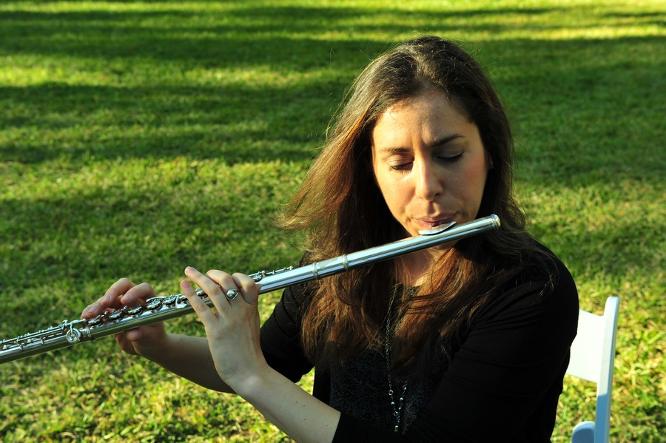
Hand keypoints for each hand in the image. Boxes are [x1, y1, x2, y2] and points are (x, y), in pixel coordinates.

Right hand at [81, 278, 167, 356]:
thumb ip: (143, 334)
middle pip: (122, 287)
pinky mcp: (110, 315)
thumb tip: (133, 334)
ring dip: (97, 305)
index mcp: (149, 300)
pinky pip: (99, 310)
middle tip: (104, 303)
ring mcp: (121, 305)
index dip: (135, 292)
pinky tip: (85, 318)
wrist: (147, 346)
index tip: (126, 301)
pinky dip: (92, 313)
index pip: (143, 288)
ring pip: (108, 299)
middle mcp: (134, 298)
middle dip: (112, 293)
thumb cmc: (153, 338)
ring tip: (89, 315)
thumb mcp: (151, 337)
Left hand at [181, 266, 267, 392]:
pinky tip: (183, 286)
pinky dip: (190, 294)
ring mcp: (228, 319)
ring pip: (213, 289)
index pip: (248, 282)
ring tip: (188, 271)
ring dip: (198, 277)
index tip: (226, 278)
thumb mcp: (253, 327)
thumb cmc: (249, 353)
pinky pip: (201, 306)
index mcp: (251, 309)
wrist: (250, 372)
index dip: (236, 276)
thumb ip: (248, 311)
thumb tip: (245, 301)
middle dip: (213, 273)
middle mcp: (241, 310)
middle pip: (227, 281)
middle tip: (204, 274)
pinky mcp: (215, 330)